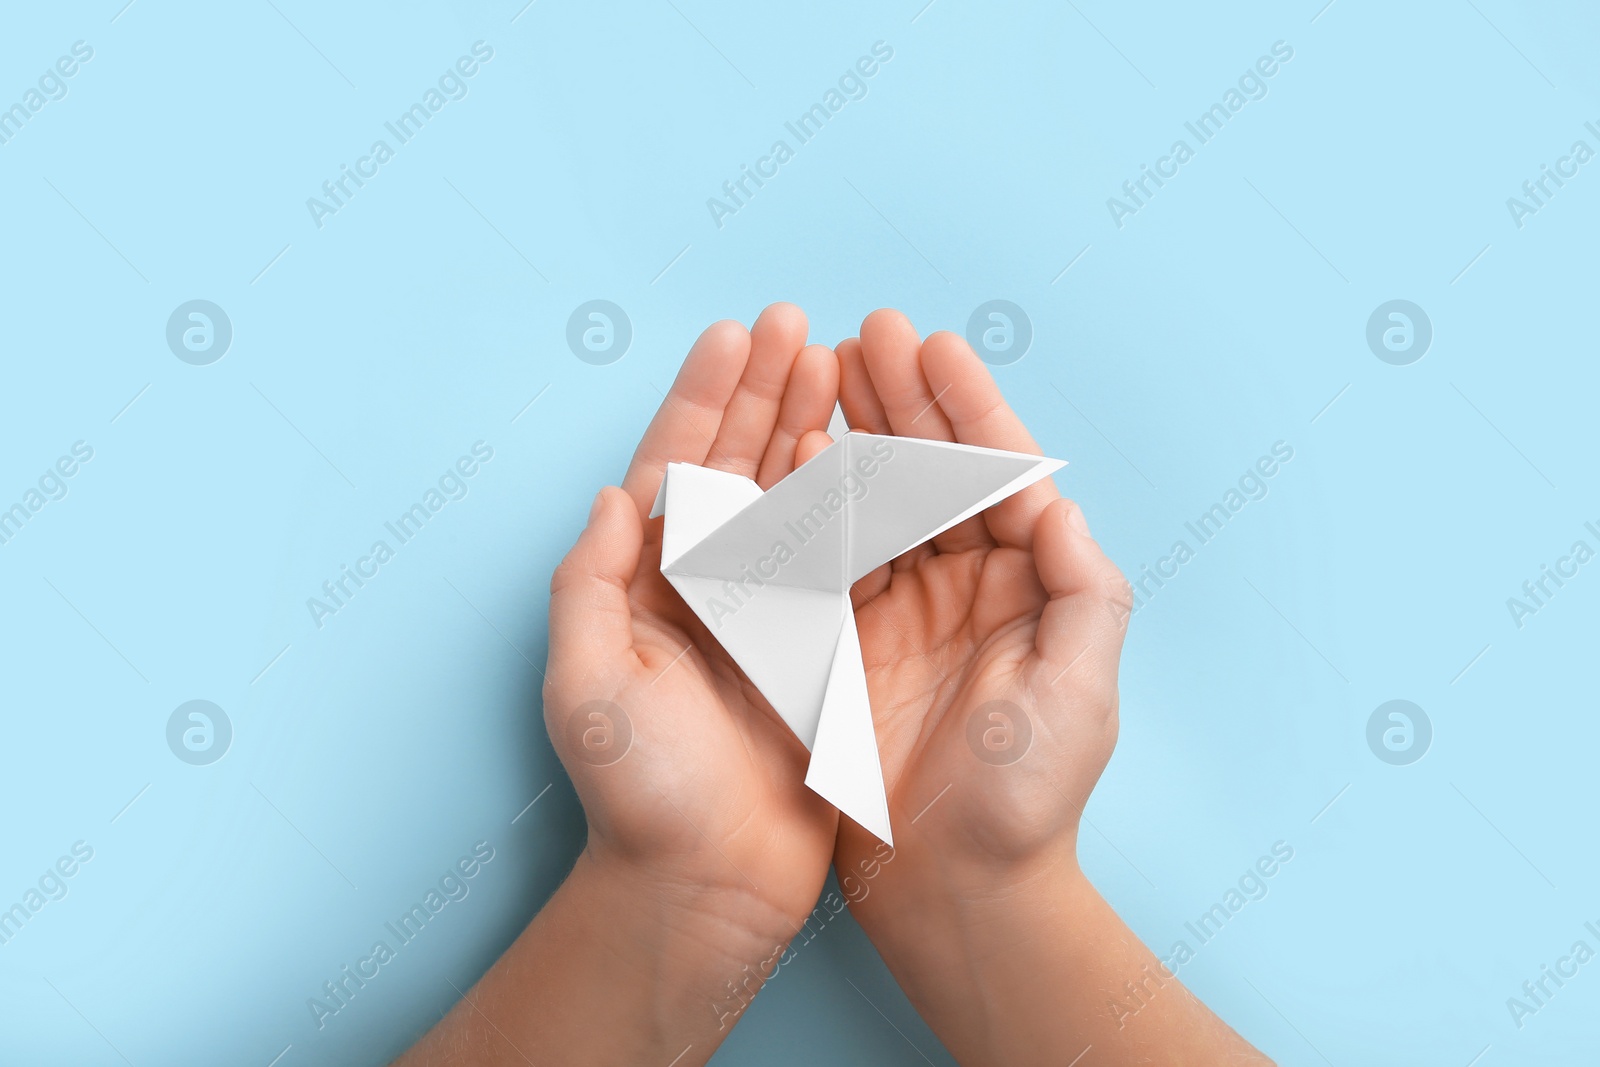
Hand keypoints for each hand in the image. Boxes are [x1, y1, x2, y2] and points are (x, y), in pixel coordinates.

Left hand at [544, 302, 841, 941]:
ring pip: (792, 496)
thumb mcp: (586, 689)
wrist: (705, 885)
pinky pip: (840, 557)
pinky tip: (871, 454)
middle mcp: (703, 585)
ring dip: (812, 428)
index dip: (703, 397)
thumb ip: (588, 588)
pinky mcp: (816, 645)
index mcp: (644, 583)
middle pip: (738, 463)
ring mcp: (764, 611)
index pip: (675, 466)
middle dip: (765, 391)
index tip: (735, 333)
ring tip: (840, 364)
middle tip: (798, 323)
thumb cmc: (635, 796)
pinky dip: (855, 502)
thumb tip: (614, 495)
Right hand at [825, 311, 1265, 1065]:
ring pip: (874, 498)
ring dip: (852, 431)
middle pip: (931, 471)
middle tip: (864, 333)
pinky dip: (807, 501)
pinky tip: (789, 451)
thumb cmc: (1028, 802)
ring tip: (822, 366)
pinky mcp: (843, 641)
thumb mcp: (1080, 698)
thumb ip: (1083, 594)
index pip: (997, 476)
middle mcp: (965, 587)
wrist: (955, 892)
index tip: (930, 345)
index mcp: (1028, 586)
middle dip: (901, 400)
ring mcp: (900, 610)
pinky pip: (824, 555)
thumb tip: (1058, 503)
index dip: (966, 408)